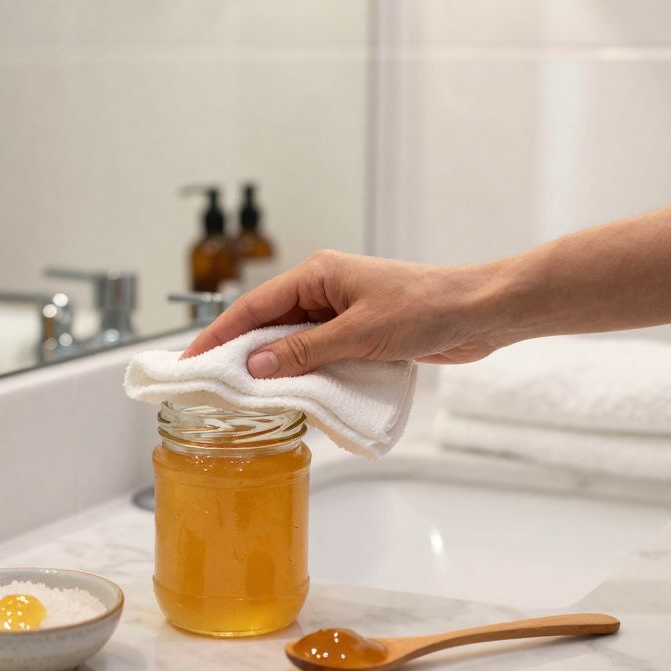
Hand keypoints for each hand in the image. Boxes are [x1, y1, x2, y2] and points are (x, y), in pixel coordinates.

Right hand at [181, 250, 505, 377]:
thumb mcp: (360, 333)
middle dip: (240, 353)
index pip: (253, 306)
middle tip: (210, 385)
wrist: (479, 313)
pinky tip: (292, 396)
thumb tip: (258, 365)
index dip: (219, 334)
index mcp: (318, 274)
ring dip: (274, 367)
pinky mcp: (359, 333)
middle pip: (268, 324)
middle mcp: (325, 289)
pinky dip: (303, 374)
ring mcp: (342, 311)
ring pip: (293, 342)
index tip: (191, 359)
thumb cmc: (426, 308)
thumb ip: (306, 351)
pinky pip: (318, 354)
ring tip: (244, 397)